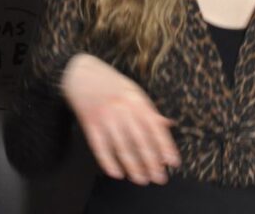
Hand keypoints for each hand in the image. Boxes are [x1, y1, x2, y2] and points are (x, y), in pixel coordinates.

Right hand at [61, 53, 180, 184]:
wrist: (81, 74)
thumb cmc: (112, 85)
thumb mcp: (134, 92)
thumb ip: (149, 111)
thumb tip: (168, 125)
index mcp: (137, 101)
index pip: (155, 127)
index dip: (165, 146)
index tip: (173, 162)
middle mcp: (123, 109)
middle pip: (140, 140)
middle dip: (151, 162)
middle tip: (159, 178)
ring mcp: (106, 117)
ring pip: (121, 146)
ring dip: (133, 166)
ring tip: (142, 180)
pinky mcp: (90, 124)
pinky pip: (100, 147)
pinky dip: (109, 162)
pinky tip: (117, 173)